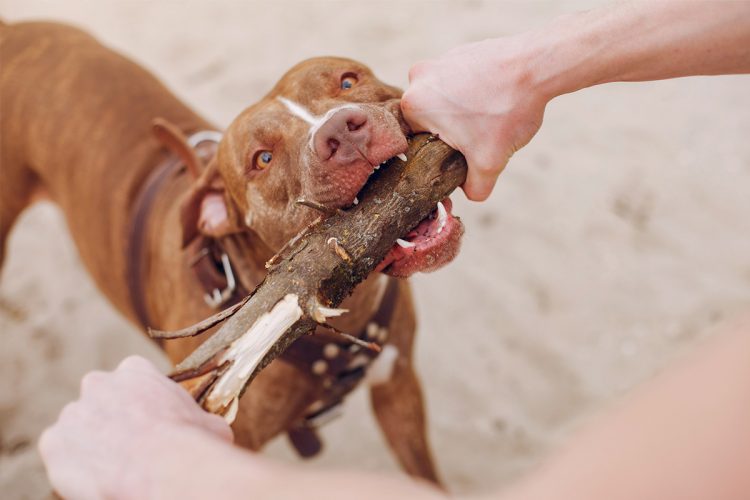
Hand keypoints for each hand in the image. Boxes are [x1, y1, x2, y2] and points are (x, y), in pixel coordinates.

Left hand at [38, 355, 231, 499]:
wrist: (165, 470)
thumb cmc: (193, 445)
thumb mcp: (210, 422)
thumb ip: (197, 418)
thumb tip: (210, 428)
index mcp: (135, 370)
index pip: (130, 380)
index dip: (139, 405)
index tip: (147, 424)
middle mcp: (98, 383)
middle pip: (99, 401)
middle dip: (109, 421)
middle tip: (128, 448)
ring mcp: (73, 412)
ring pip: (77, 430)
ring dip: (90, 446)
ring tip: (114, 470)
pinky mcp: (53, 442)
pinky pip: (59, 455)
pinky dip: (73, 467)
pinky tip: (97, 480)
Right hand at [401, 36, 549, 200]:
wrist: (537, 66)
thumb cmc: (507, 110)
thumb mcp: (488, 163)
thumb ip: (473, 188)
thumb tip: (469, 191)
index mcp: (413, 105)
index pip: (417, 143)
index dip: (440, 154)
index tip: (463, 153)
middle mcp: (418, 78)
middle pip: (431, 123)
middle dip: (454, 134)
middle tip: (480, 136)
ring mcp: (439, 61)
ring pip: (446, 103)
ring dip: (465, 114)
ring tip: (491, 116)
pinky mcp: (460, 52)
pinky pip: (460, 84)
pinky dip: (475, 94)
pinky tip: (496, 99)